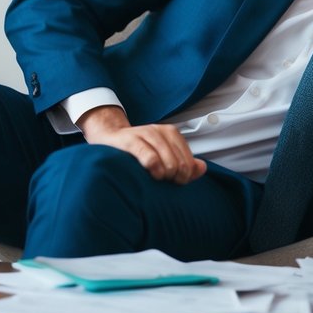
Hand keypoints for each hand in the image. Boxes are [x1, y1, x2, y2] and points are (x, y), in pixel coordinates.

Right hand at [77, 105, 206, 183]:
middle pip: (180, 163)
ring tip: (155, 177)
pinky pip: (150, 157)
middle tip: (163, 180)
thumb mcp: (163, 156)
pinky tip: (152, 174)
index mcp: (172, 134)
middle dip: (174, 177)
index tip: (173, 181)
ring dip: (165, 175)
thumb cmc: (138, 151)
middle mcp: (161, 131)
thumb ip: (184, 163)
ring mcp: (146, 133)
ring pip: (168, 161)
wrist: (110, 138)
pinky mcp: (131, 140)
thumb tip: (202, 168)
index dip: (185, 176)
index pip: (189, 161)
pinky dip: (154, 168)